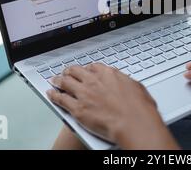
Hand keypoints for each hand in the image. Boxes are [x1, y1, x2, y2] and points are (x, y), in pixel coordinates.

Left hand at [47, 63, 178, 148]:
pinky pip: (61, 100)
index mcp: (108, 74)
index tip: (86, 71)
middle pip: (76, 71)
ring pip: (65, 83)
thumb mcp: (135, 87)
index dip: (87, 69)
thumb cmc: (139, 109)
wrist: (134, 123)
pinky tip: (51, 94)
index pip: (93, 67)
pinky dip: (54, 96)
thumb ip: (124, 83)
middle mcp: (94, 81)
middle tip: (67, 73)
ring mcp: (84, 94)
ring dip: (58, 80)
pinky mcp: (78, 109)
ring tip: (54, 80)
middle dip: (70, 71)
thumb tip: (124, 84)